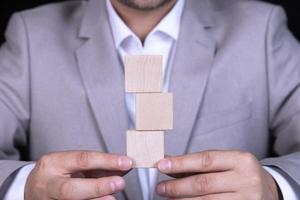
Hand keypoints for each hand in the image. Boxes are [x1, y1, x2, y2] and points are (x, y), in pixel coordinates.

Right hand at [25, 151, 132, 199]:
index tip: (126, 162)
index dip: (106, 161)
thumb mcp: (72, 163)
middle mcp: (48, 184)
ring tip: (112, 197)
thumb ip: (97, 166)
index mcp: (53, 163)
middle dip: (98, 187)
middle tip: (119, 183)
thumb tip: (123, 166)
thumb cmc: (57, 173)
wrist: (33, 189)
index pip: (82, 159)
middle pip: (71, 189)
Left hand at [156, 150, 280, 199]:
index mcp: (241, 160)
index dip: (181, 163)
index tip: (161, 165)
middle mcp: (247, 179)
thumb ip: (199, 163)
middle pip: (204, 183)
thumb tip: (168, 161)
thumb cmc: (240, 174)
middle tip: (160, 188)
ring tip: (169, 197)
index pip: (206, 160)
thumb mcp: (225, 163)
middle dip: (177, 186)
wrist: (269, 192)